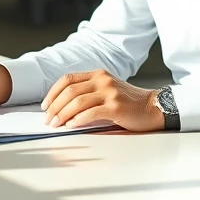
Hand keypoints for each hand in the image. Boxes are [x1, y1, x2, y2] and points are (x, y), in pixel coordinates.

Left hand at [41, 70, 163, 131]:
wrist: (154, 107)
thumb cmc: (129, 102)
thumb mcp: (107, 90)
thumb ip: (88, 93)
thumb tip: (62, 109)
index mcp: (98, 74)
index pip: (67, 79)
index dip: (52, 92)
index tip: (45, 105)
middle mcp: (102, 80)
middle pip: (69, 91)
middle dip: (54, 106)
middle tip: (48, 119)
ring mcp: (110, 92)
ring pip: (77, 101)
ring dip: (62, 114)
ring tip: (56, 124)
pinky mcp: (116, 106)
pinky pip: (91, 112)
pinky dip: (78, 120)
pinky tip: (71, 125)